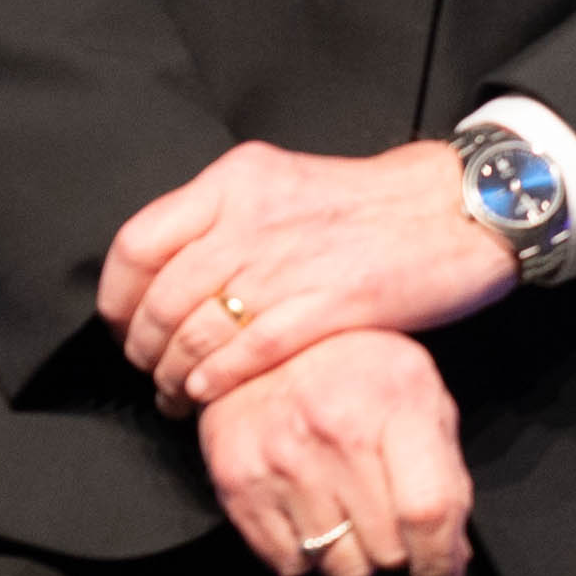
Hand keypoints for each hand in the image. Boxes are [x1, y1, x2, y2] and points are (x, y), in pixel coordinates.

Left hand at [107, 141, 517, 411]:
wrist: (456, 208)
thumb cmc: (373, 205)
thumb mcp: (284, 186)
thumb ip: (225, 220)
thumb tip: (168, 275)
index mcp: (237, 181)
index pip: (139, 242)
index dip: (119, 297)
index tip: (122, 324)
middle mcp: (253, 217)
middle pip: (161, 298)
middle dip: (143, 347)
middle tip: (147, 369)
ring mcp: (288, 262)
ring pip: (196, 331)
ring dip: (174, 374)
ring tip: (176, 394)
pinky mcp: (328, 305)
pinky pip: (246, 353)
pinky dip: (216, 380)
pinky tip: (209, 393)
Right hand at [196, 331, 472, 575]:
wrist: (262, 336)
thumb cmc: (356, 367)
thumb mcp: (420, 396)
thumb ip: (445, 476)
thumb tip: (453, 558)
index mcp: (397, 406)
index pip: (428, 511)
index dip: (442, 565)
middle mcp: (336, 434)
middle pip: (385, 550)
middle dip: (397, 549)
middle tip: (386, 516)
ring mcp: (282, 461)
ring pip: (336, 567)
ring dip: (350, 552)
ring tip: (344, 505)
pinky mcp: (237, 483)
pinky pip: (287, 564)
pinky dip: (304, 552)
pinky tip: (308, 507)